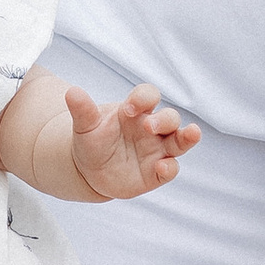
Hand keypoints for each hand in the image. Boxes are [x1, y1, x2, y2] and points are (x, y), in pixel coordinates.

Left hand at [66, 81, 200, 199]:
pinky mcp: (156, 173)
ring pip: (180, 140)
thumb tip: (71, 91)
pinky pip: (170, 168)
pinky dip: (170, 167)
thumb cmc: (92, 141)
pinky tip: (163, 166)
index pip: (149, 96)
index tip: (128, 108)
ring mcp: (157, 151)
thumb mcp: (85, 125)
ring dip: (188, 137)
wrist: (88, 169)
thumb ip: (82, 110)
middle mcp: (152, 129)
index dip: (143, 98)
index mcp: (136, 111)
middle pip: (170, 118)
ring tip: (192, 133)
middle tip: (148, 126)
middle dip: (164, 120)